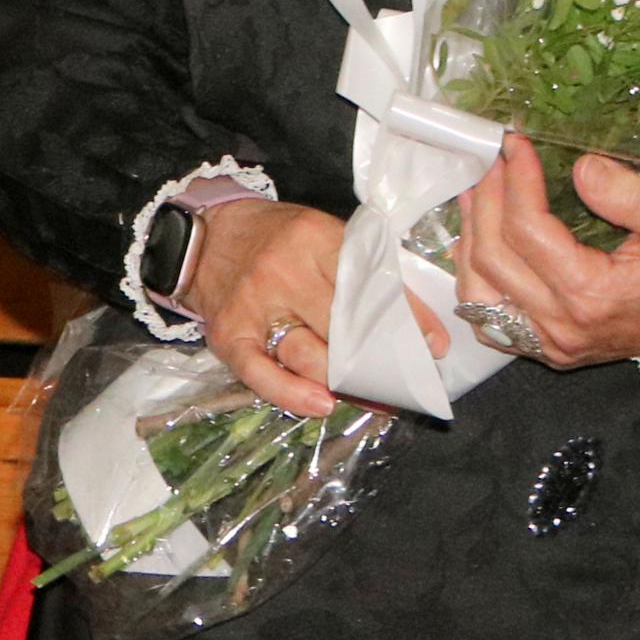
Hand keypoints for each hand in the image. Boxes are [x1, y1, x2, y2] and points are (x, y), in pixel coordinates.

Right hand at [177, 197, 444, 416]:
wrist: (205, 239)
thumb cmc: (275, 240)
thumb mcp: (321, 234)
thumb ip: (360, 268)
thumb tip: (411, 323)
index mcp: (313, 239)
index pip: (370, 284)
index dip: (407, 318)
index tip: (434, 345)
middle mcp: (282, 271)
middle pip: (343, 327)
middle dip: (379, 359)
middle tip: (405, 379)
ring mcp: (254, 305)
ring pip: (308, 354)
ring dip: (345, 383)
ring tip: (373, 396)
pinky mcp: (229, 334)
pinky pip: (260, 373)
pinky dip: (291, 394)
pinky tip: (321, 404)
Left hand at [450, 136, 639, 367]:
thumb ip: (630, 195)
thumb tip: (579, 166)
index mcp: (593, 296)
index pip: (526, 230)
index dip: (515, 180)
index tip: (516, 144)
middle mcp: (562, 326)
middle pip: (492, 256)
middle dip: (487, 200)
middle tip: (496, 162)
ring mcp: (551, 344)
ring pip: (477, 291)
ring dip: (470, 238)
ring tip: (479, 194)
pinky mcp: (548, 349)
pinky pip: (488, 319)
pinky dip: (475, 279)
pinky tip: (483, 245)